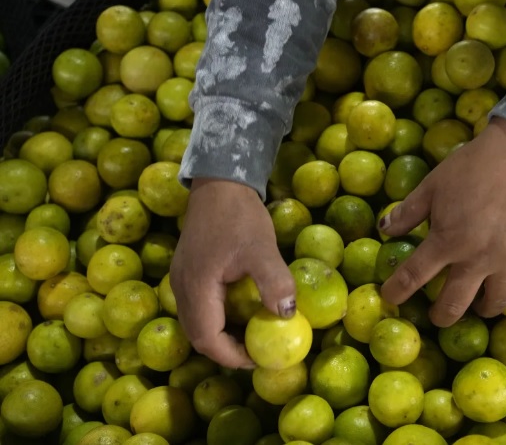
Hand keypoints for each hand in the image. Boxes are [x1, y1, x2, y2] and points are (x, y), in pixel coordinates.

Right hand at [170, 178, 295, 368]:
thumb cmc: (239, 216)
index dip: (232, 356)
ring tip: (253, 335)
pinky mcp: (189, 271)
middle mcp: (181, 288)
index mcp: (195, 287)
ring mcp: (182, 280)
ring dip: (223, 335)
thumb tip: (287, 314)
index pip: (207, 339)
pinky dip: (220, 318)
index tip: (259, 359)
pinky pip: (200, 306)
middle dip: (227, 350)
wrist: (219, 183)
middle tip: (258, 352)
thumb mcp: (262, 248)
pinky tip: (242, 311)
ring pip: (198, 322)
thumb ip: (273, 281)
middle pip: (199, 335)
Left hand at [380, 117, 505, 326]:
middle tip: (439, 315)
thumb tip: (385, 229)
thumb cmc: (472, 166)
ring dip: (485, 307)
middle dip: (442, 317)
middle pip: (454, 306)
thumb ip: (409, 211)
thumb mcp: (433, 184)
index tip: (390, 298)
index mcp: (447, 242)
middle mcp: (477, 259)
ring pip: (497, 302)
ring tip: (480, 304)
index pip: (412, 277)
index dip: (396, 292)